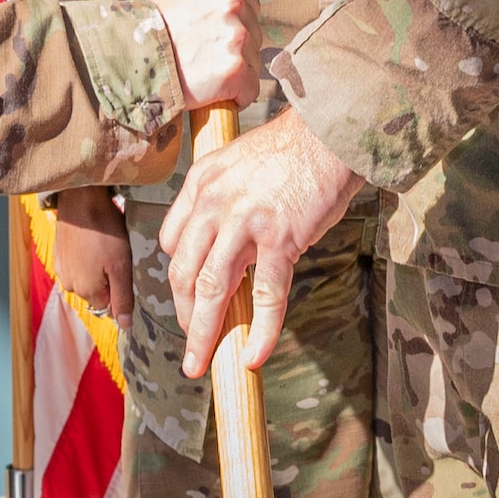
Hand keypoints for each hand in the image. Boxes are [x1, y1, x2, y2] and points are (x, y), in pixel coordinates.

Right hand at [52, 186, 134, 328]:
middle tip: (113, 253)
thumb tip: (125, 326)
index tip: (121, 265)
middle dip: (106, 277)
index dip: (118, 286)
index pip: (108, 305)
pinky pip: (75, 264)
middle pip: (96, 292)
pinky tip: (90, 239)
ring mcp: (60, 268)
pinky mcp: (57, 253)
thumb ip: (122, 298)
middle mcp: (69, 284)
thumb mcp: (121, 265)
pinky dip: (84, 255)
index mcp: (86, 291)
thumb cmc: (104, 230)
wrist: (81, 197)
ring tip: (102, 243)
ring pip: (85, 277)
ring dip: (94, 266)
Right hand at [149, 0, 261, 111]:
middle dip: (236, 49)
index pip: (249, 3)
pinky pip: (250, 89)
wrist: (131, 58)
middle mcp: (233, 2)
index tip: (216, 37)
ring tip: (205, 76)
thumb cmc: (148, 28)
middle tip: (206, 59)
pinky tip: (215, 94)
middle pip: (254, 33)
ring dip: (236, 72)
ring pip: (253, 62)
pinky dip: (238, 97)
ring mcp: (237, 35)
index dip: (234, 24)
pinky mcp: (236, 69)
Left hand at [159, 106, 360, 377]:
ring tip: (200, 364)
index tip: (188, 298)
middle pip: (182, 272)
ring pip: (211, 290)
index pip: (171, 241)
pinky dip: (260, 332)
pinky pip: (265, 296)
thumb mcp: (238, 163)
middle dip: (183, 316)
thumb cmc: (291, 150)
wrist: (328, 133)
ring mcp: (244, 222)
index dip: (178, 276)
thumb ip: (222, 199)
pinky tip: (254, 357)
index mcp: (201, 183)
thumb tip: (222, 246)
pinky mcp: (279, 239)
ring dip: (203, 334)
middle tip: (190, 345)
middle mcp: (214, 203)